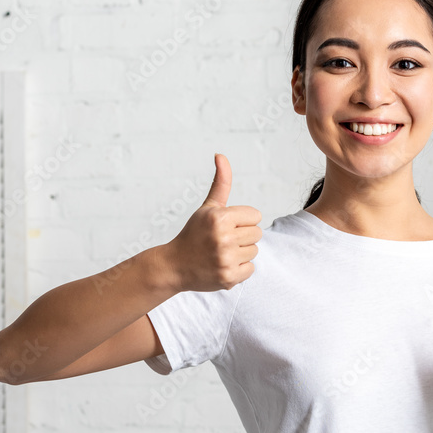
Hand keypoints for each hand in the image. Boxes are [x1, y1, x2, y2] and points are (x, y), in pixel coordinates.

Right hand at [165, 153, 261, 292]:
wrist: (174, 266)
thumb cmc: (194, 234)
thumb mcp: (207, 207)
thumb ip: (221, 182)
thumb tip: (220, 155)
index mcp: (220, 217)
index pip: (255, 216)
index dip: (242, 220)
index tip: (226, 226)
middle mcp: (223, 238)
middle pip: (257, 234)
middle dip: (242, 236)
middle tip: (222, 241)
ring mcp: (226, 259)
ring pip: (254, 251)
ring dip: (241, 253)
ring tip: (221, 253)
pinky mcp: (229, 278)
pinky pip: (250, 269)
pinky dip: (239, 269)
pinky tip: (222, 266)